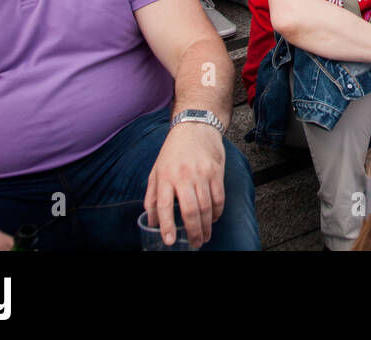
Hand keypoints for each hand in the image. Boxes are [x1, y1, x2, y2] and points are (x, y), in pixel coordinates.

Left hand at [144, 121, 226, 247]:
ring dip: (206, 226)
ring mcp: (202, 173)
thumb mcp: (156, 170)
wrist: (196, 127)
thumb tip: (151, 220)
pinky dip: (217, 212)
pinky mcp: (216, 171)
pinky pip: (219, 197)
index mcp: (165, 176)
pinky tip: (213, 219)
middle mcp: (184, 176)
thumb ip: (152, 195)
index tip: (169, 241)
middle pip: (190, 210)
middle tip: (195, 244)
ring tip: (204, 237)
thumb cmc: (173, 151)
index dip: (167, 225)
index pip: (165, 206)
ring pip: (206, 207)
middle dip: (193, 232)